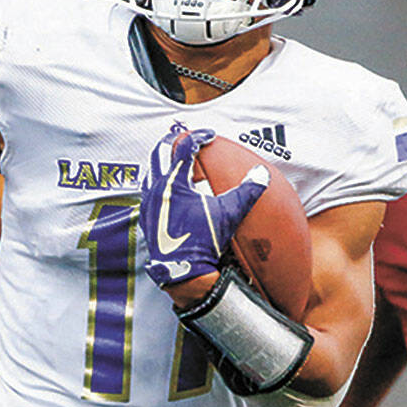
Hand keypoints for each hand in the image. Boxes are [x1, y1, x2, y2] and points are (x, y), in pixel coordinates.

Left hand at [138, 126, 267, 287]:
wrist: (183, 270)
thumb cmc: (205, 241)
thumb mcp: (229, 214)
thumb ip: (247, 191)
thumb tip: (261, 174)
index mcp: (175, 183)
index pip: (184, 148)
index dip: (198, 137)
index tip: (210, 135)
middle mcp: (157, 188)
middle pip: (161, 152)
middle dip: (175, 141)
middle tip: (188, 137)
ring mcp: (148, 202)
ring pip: (151, 168)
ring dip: (163, 158)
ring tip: (175, 156)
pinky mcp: (146, 215)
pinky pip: (147, 186)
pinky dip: (157, 177)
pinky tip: (166, 184)